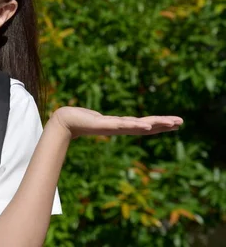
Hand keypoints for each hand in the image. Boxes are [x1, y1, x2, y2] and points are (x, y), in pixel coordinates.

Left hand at [51, 106, 182, 138]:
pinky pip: (122, 125)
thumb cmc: (80, 119)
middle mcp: (119, 128)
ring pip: (138, 126)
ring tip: (170, 123)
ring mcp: (113, 127)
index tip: (175, 122)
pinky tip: (145, 126)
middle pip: (146, 126)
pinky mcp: (104, 125)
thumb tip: (107, 119)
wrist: (65, 121)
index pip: (144, 124)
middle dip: (163, 125)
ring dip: (155, 125)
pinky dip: (134, 126)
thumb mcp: (98, 119)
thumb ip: (105, 120)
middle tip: (181, 122)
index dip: (159, 124)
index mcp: (120, 125)